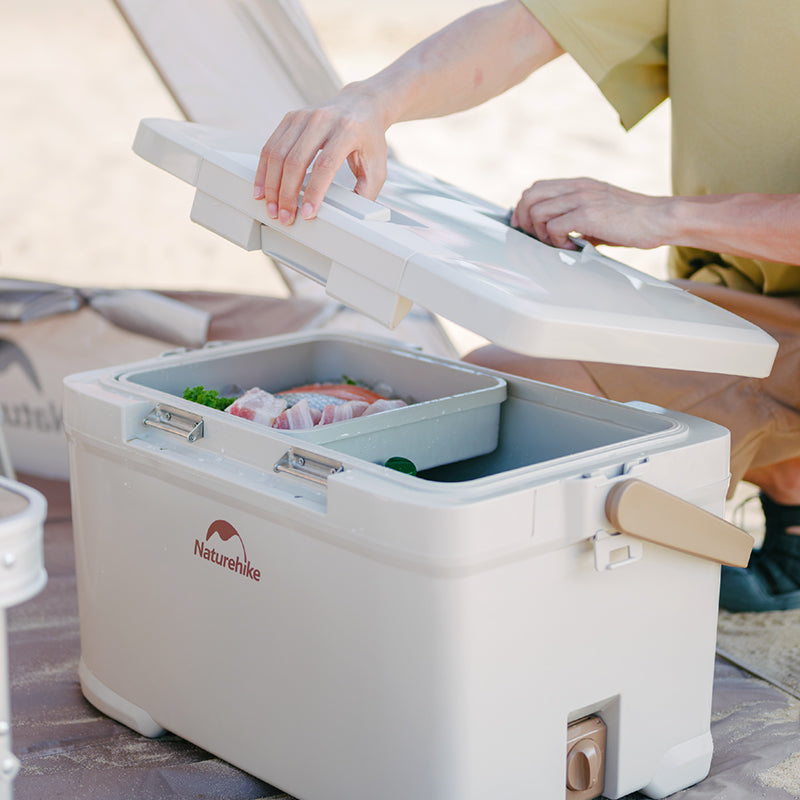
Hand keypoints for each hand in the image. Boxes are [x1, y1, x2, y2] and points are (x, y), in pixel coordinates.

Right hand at [253, 84, 389, 225]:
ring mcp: (303, 117)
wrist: (361, 105)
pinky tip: (262, 189)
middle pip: (296, 160)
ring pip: (278, 154)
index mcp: (348, 130)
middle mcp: (323, 120)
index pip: (325, 164)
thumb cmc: (368, 138)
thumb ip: (366, 192)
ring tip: (272, 208)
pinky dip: (264, 170)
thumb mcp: (377, 166)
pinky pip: (270, 146)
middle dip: (287, 194)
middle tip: (285, 217)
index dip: (314, 191)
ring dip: (271, 185)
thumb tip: (350, 216)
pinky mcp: (290, 118)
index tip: (307, 213)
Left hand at [511, 177, 671, 249]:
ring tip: (559, 245)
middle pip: (530, 196)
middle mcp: (577, 187)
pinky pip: (555, 227)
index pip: (536, 188)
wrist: (660, 218)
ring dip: (541, 234)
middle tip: (536, 239)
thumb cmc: (633, 221)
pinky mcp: (589, 215)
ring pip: (538, 212)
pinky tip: (573, 247)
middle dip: (525, 221)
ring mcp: (582, 199)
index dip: (525, 209)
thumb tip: (556, 237)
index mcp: (579, 185)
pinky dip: (557, 242)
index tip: (529, 229)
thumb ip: (576, 220)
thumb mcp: (599, 214)